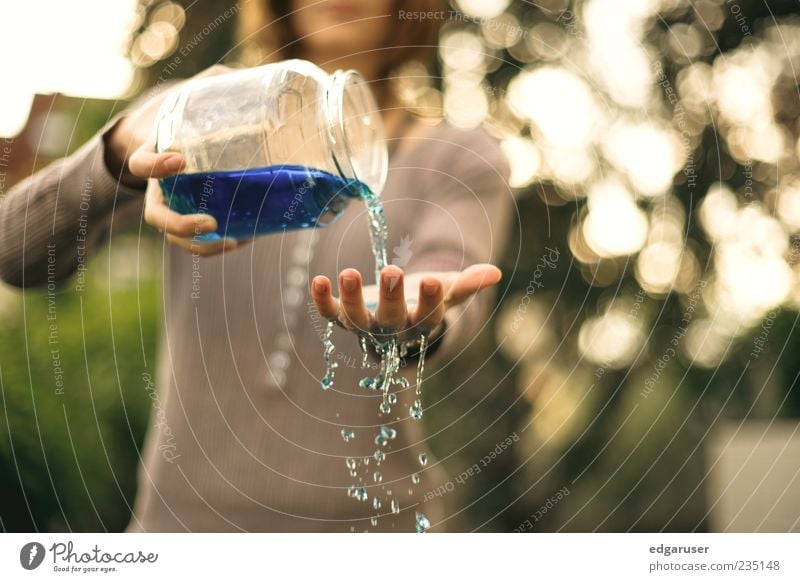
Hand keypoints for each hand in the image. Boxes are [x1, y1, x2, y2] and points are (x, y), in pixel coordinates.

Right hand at [106, 65, 246, 255]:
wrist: (186, 137)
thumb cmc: (191, 114)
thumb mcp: (199, 95)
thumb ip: (216, 82)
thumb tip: (245, 75)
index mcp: (154, 154)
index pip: (140, 164)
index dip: (154, 166)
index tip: (179, 160)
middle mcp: (160, 186)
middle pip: (156, 215)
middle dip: (180, 224)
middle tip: (210, 222)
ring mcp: (175, 205)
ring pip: (177, 236)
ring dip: (200, 245)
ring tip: (232, 242)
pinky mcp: (195, 216)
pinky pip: (200, 240)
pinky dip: (218, 244)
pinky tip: (245, 238)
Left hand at [310, 263, 502, 342]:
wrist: (396, 322)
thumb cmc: (424, 302)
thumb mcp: (448, 291)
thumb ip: (468, 284)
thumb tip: (495, 272)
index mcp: (420, 324)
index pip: (428, 316)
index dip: (431, 301)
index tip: (433, 281)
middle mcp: (391, 331)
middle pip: (390, 318)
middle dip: (390, 296)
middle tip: (392, 271)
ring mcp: (364, 326)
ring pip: (355, 318)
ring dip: (350, 297)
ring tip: (349, 272)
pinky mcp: (343, 318)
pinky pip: (330, 314)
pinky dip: (321, 301)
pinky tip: (318, 280)